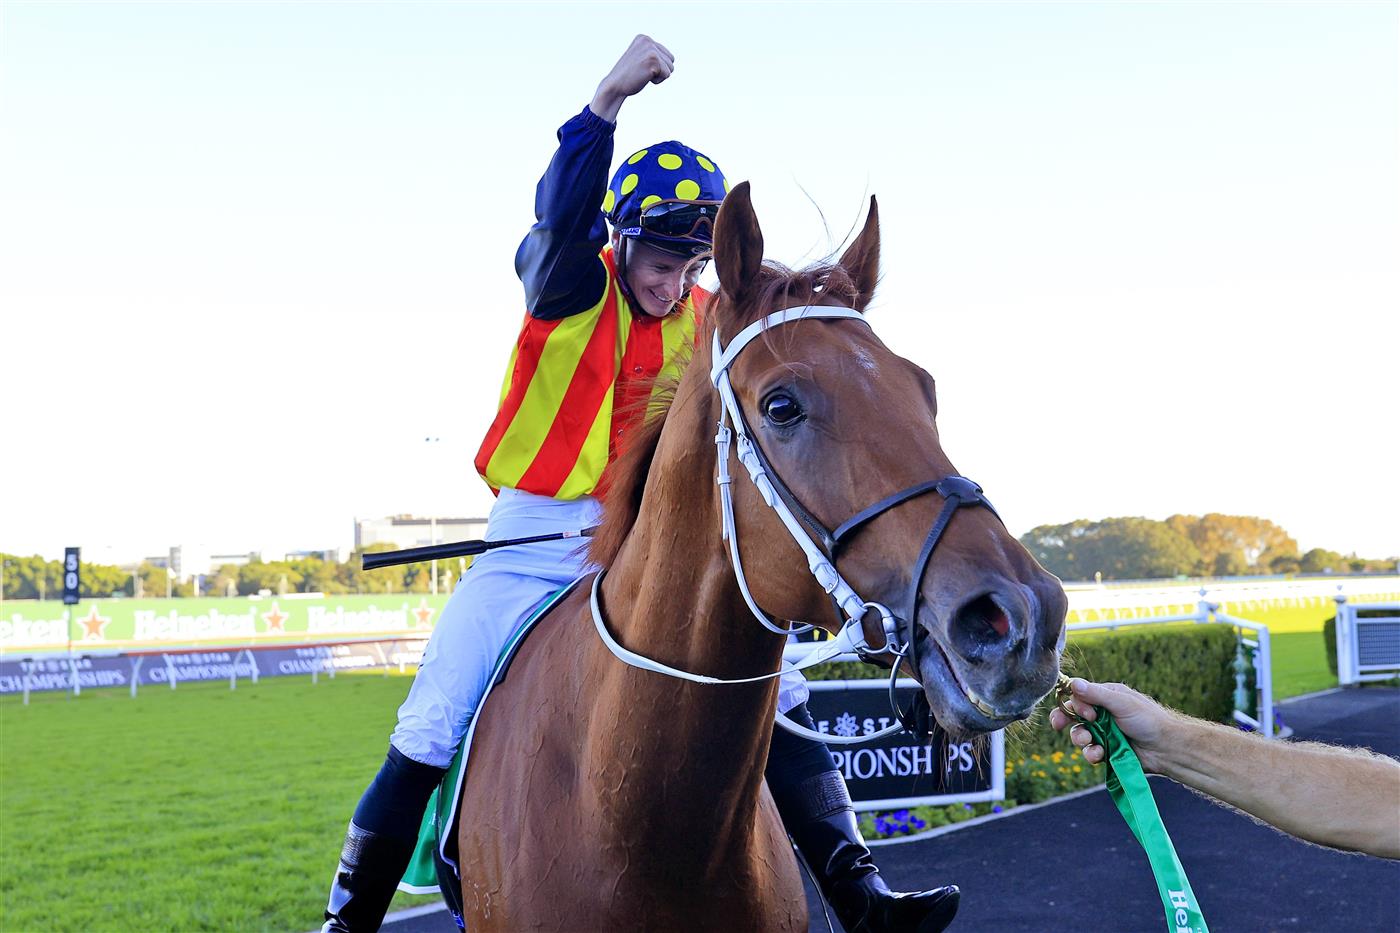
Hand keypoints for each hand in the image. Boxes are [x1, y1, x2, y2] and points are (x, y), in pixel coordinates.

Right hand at [589, 35, 674, 121]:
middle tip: (642, 72)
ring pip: (670, 68)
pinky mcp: (653, 60)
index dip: (657, 66)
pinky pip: (667, 75)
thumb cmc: (628, 76)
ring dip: (659, 76)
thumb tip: (672, 58)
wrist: (614, 86)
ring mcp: (651, 50)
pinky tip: (643, 78)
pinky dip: (657, 81)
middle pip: (671, 60)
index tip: (640, 67)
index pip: (667, 54)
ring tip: (642, 74)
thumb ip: (652, 54)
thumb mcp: (640, 59)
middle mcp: (648, 41)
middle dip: (660, 70)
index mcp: (644, 38)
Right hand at [1048, 678, 1174, 772]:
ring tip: (1090, 742)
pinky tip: (1100, 755)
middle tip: (1058, 725)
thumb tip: (1073, 683)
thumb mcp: (1122, 703)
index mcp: (1106, 696)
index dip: (1074, 704)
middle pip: (1072, 715)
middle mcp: (1102, 713)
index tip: (1084, 713)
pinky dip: (1091, 754)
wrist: (1167, 749)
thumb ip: (1096, 694)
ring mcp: (1103, 733)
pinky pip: (1089, 752)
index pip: (1078, 696)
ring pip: (1078, 734)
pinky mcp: (1106, 751)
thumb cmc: (1149, 720)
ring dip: (1080, 738)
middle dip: (1065, 720)